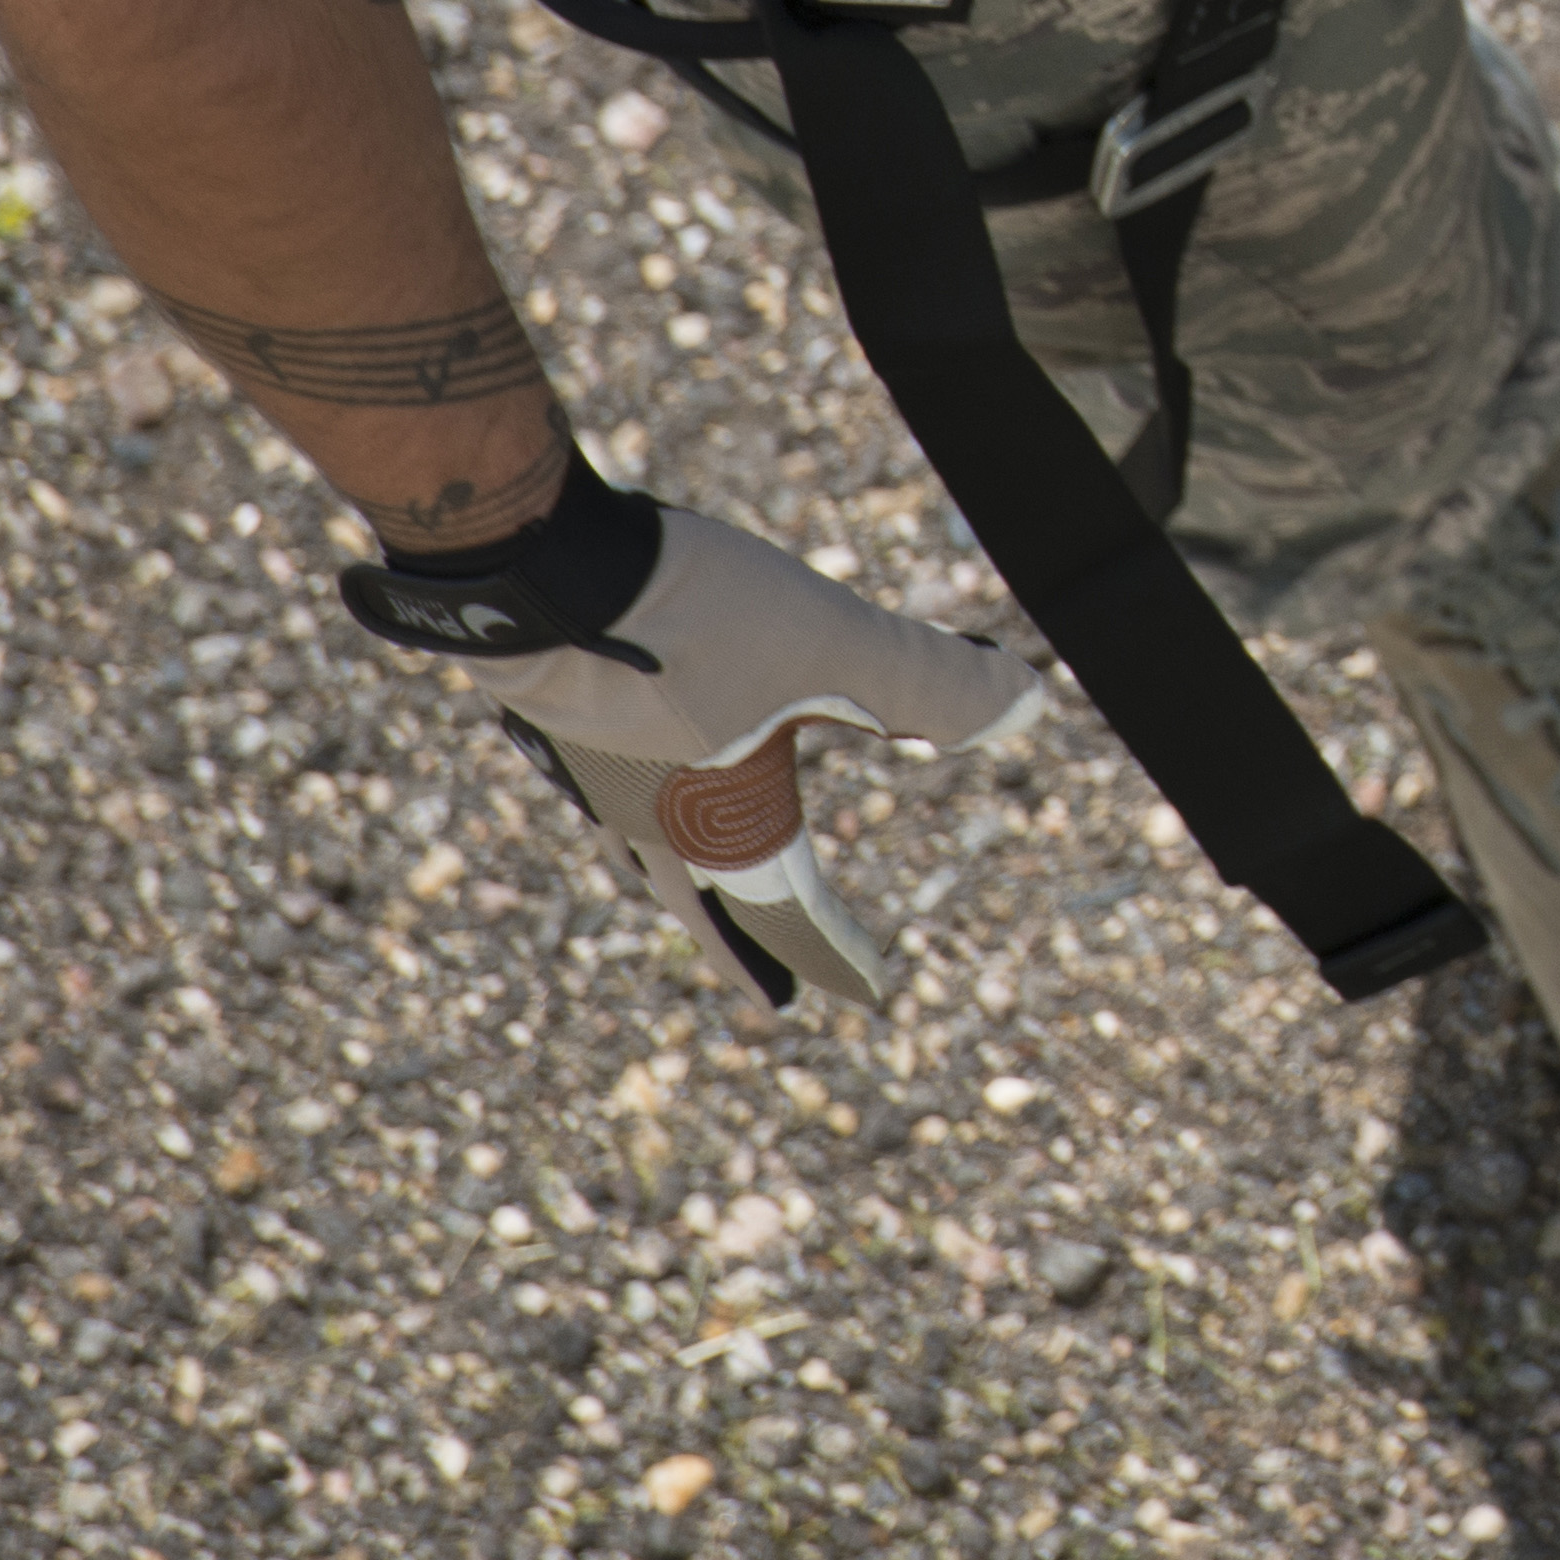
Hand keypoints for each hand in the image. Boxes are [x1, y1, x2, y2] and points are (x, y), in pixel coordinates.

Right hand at [340, 467, 1042, 1009]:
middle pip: (705, 905)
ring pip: (645, 851)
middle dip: (745, 949)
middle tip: (767, 996)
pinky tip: (638, 768)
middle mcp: (650, 818)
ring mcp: (592, 771)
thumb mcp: (838, 646)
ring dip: (683, 882)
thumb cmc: (690, 617)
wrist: (531, 563)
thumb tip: (1028, 710)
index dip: (836, 950)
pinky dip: (640, 803)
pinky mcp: (557, 715)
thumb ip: (932, 685)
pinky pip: (609, 785)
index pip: (792, 913)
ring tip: (696, 890)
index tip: (870, 992)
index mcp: (721, 826)